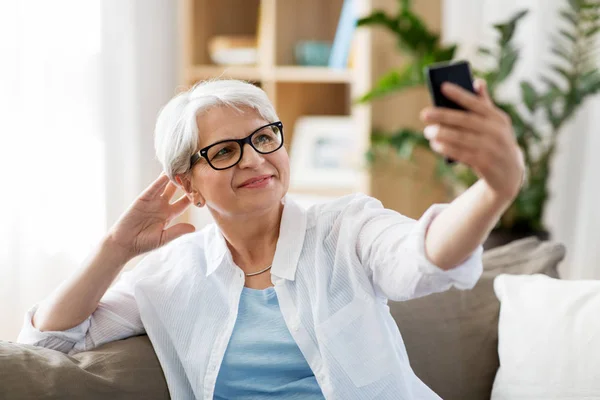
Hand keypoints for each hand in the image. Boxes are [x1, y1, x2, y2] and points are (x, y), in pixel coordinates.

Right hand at [105, 173, 194, 259]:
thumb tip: (193, 228)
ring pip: (165, 186)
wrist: (124, 243)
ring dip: (173, 177)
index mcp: (169, 215)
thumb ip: (177, 231)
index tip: (202, 188)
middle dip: (184, 182)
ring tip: (182, 167)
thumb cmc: (143, 243)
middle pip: (176, 190)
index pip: (184, 202)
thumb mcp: (163, 238)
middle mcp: (162, 205)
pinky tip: (166, 174)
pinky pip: (153, 188)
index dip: (192, 196)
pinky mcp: (142, 199)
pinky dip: (159, 181)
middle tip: (194, 172)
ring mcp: (152, 201)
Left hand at [419, 79, 524, 200]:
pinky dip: (447, 148)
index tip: (443, 87)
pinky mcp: (485, 164)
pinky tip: (435, 144)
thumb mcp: (496, 124)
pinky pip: (461, 154)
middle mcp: (496, 132)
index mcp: (498, 118)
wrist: (509, 173)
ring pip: (461, 138)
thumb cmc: (496, 142)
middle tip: (424, 114)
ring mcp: (491, 148)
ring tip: (427, 132)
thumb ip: (485, 105)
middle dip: (443, 116)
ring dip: (442, 134)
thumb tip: (477, 82)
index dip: (460, 94)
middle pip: (465, 121)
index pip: (477, 103)